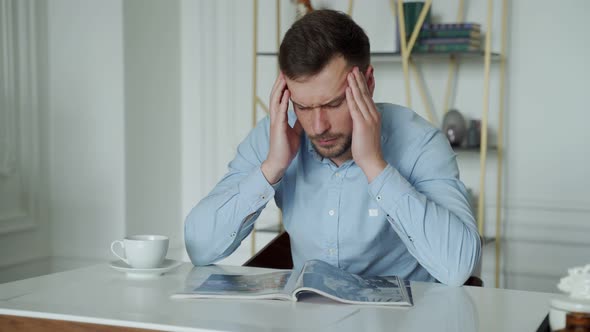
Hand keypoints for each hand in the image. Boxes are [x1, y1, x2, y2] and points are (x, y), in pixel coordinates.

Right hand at [261, 72, 302, 183]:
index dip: (284, 86)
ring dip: (280, 87)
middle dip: (280, 82)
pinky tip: (287, 92)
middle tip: (284, 69)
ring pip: (276, 99)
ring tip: (284, 75)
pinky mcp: (278, 127)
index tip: (288, 75)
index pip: (281, 97)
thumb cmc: (286, 148)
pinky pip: (280, 111)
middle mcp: (276, 116)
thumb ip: (298, 122)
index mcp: (280, 117)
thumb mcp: (295, 132)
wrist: (280, 162)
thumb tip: (306, 115)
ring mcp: (276, 121)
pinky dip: (283, 100)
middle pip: (276, 94)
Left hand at [346, 67, 386, 182]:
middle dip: (359, 79)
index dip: (363, 84)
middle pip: (365, 93)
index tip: (358, 74)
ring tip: (350, 73)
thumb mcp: (365, 131)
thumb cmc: (367, 148)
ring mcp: (369, 119)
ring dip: (355, 84)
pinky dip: (351, 97)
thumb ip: (362, 121)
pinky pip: (355, 108)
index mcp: (374, 115)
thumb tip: (356, 115)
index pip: (368, 95)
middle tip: (354, 67)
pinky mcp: (362, 125)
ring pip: (361, 98)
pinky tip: (347, 88)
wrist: (372, 161)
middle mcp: (373, 114)